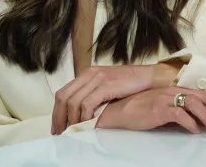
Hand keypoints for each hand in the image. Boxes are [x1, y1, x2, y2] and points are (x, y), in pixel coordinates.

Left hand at [51, 63, 182, 134]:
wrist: (148, 77)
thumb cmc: (129, 83)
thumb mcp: (106, 85)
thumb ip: (92, 93)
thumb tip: (78, 112)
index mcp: (87, 73)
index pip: (63, 93)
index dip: (56, 111)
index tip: (57, 126)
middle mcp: (89, 74)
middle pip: (63, 97)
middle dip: (59, 117)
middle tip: (60, 132)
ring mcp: (98, 78)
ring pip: (74, 102)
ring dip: (71, 119)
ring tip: (73, 131)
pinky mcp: (107, 85)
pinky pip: (88, 103)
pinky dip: (84, 116)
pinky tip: (87, 124)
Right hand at [96, 86, 205, 133]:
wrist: (119, 110)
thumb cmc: (145, 111)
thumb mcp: (170, 110)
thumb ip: (188, 113)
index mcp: (181, 90)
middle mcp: (176, 91)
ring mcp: (167, 98)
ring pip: (196, 103)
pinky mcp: (158, 108)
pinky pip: (178, 113)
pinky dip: (190, 122)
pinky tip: (195, 131)